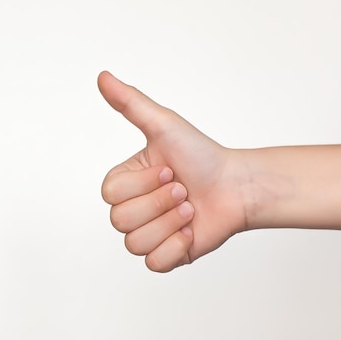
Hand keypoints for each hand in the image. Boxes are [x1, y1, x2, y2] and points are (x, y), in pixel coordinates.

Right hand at [99, 71, 247, 271]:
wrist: (238, 186)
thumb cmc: (202, 154)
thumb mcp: (163, 126)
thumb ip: (130, 103)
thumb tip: (102, 76)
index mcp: (125, 183)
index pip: (111, 195)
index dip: (142, 185)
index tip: (169, 169)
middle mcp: (132, 209)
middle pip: (120, 221)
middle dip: (159, 203)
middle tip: (183, 190)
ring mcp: (148, 234)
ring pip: (136, 244)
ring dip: (170, 224)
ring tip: (189, 209)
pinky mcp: (167, 256)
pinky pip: (155, 263)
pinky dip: (176, 247)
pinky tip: (190, 231)